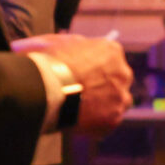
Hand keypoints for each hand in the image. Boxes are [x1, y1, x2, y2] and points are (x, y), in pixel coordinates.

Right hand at [14, 33, 131, 133]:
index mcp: (111, 50)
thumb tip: (78, 48)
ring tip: (80, 109)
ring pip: (116, 102)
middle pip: (117, 80)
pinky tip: (78, 120)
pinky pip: (108, 122)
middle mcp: (122, 72)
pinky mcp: (113, 118)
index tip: (82, 73)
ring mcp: (119, 97)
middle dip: (102, 85)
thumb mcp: (56, 42)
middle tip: (81, 92)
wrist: (41, 90)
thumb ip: (74, 45)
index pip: (110, 58)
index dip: (94, 66)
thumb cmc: (45, 62)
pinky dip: (95, 122)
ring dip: (103, 104)